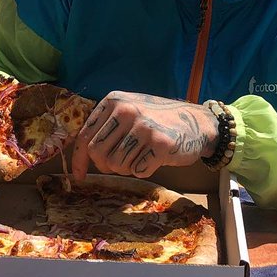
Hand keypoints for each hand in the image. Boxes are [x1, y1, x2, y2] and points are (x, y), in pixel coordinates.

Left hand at [71, 91, 218, 179]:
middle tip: (120, 164)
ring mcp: (143, 127)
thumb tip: (81, 155)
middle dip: (105, 165)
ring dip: (127, 168)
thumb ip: (106, 125)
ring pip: (116, 165)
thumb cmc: (158, 120)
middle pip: (97, 153)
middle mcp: (126, 111)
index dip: (79, 159)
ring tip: (141, 155)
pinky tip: (154, 158)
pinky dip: (144, 170)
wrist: (197, 122)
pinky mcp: (160, 145)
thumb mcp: (130, 110)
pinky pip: (138, 171)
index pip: (85, 135)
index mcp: (114, 101)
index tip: (78, 175)